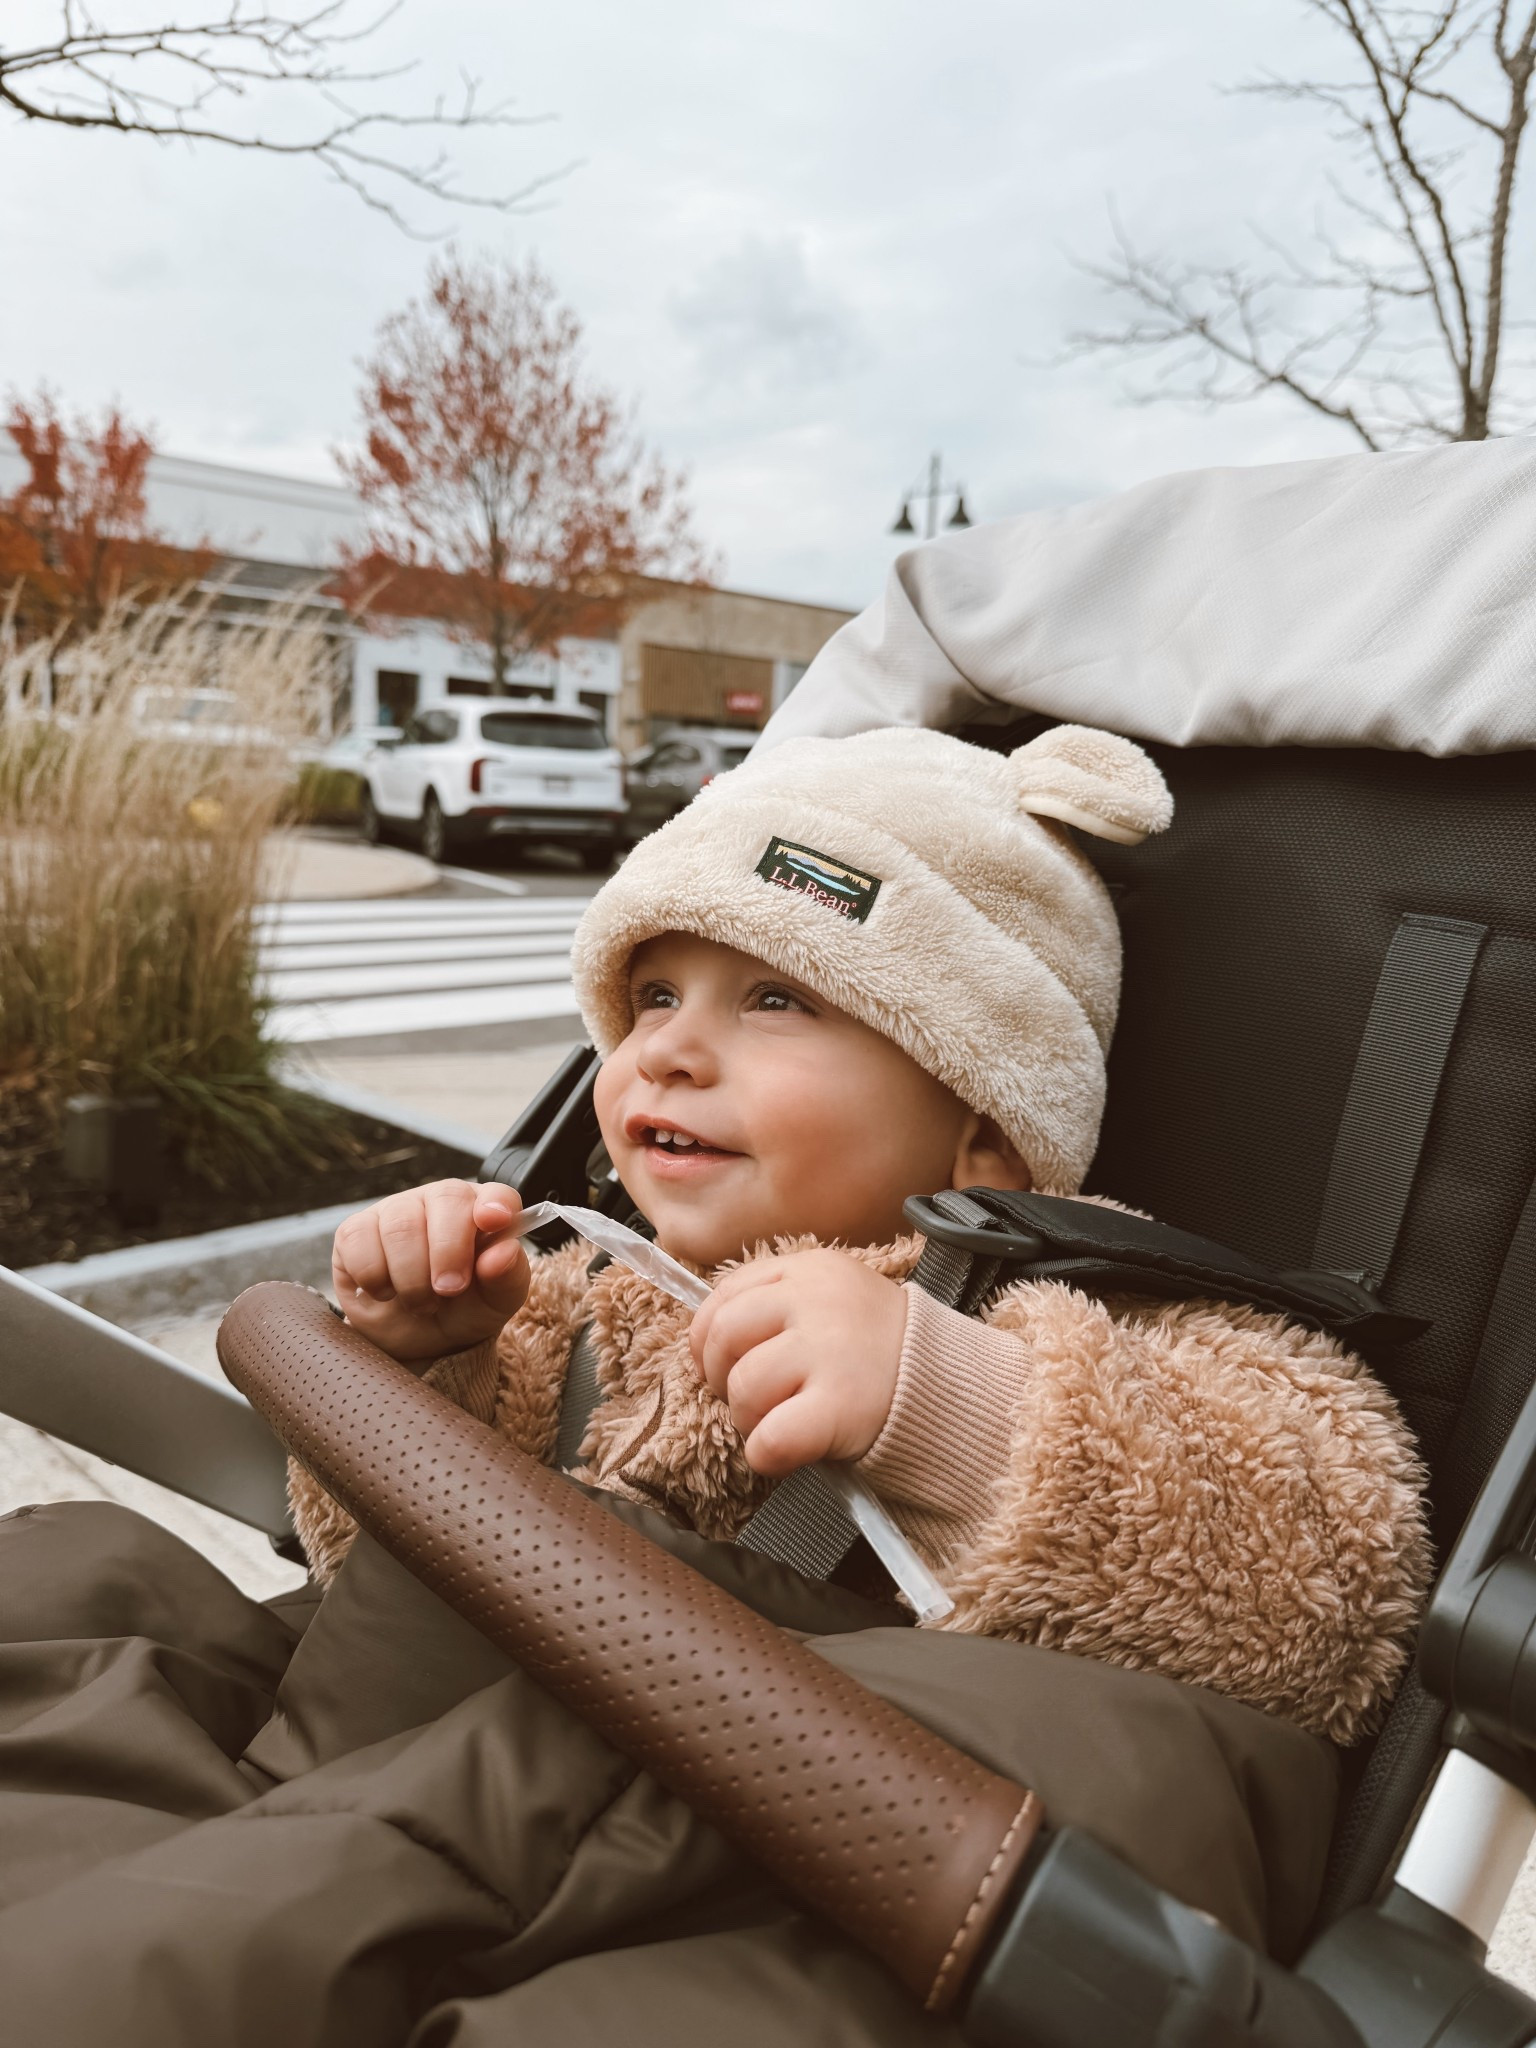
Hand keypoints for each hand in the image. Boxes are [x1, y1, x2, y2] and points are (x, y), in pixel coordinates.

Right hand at [332, 1179, 530, 1365]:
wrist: (415, 1340)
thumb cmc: (462, 1311)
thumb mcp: (494, 1303)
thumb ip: (507, 1278)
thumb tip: (504, 1252)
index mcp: (482, 1212)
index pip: (496, 1194)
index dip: (496, 1203)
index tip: (494, 1221)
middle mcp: (439, 1201)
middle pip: (446, 1199)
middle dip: (449, 1251)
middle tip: (449, 1290)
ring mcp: (394, 1210)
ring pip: (400, 1226)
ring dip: (412, 1277)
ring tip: (422, 1303)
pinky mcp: (355, 1230)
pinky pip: (359, 1242)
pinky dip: (375, 1277)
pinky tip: (387, 1291)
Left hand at [689, 1250, 907, 1477]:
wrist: (951, 1389)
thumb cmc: (881, 1353)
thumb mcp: (835, 1301)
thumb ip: (779, 1305)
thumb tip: (708, 1340)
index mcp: (811, 1270)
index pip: (726, 1293)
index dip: (708, 1338)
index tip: (722, 1366)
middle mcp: (816, 1301)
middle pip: (724, 1336)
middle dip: (722, 1378)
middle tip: (751, 1400)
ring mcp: (829, 1351)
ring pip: (744, 1387)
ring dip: (747, 1419)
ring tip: (778, 1424)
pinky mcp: (841, 1406)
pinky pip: (771, 1437)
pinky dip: (765, 1454)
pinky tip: (784, 1454)